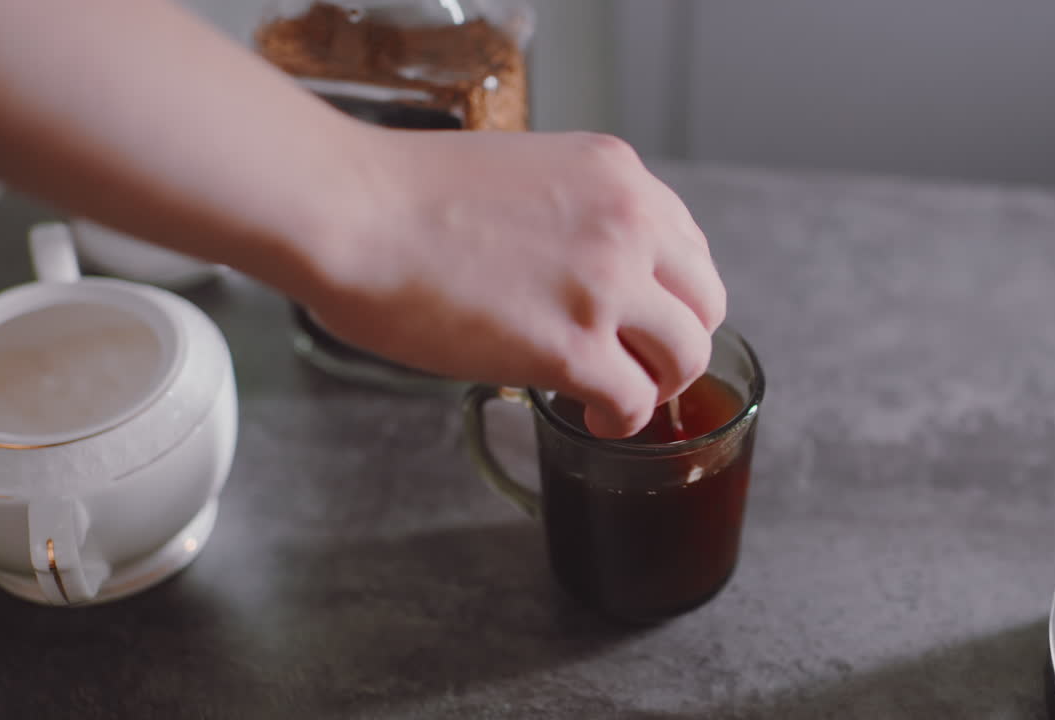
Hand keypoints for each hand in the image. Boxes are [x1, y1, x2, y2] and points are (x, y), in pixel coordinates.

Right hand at [305, 128, 725, 437]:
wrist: (350, 211)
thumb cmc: (403, 194)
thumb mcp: (522, 173)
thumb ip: (573, 214)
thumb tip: (579, 269)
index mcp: (617, 175)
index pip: (689, 248)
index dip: (671, 295)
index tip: (647, 319)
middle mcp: (629, 223)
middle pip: (704, 304)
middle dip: (677, 342)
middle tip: (642, 364)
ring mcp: (606, 286)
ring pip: (686, 357)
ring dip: (657, 385)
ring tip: (618, 395)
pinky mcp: (573, 347)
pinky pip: (635, 402)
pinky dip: (621, 420)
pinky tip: (594, 417)